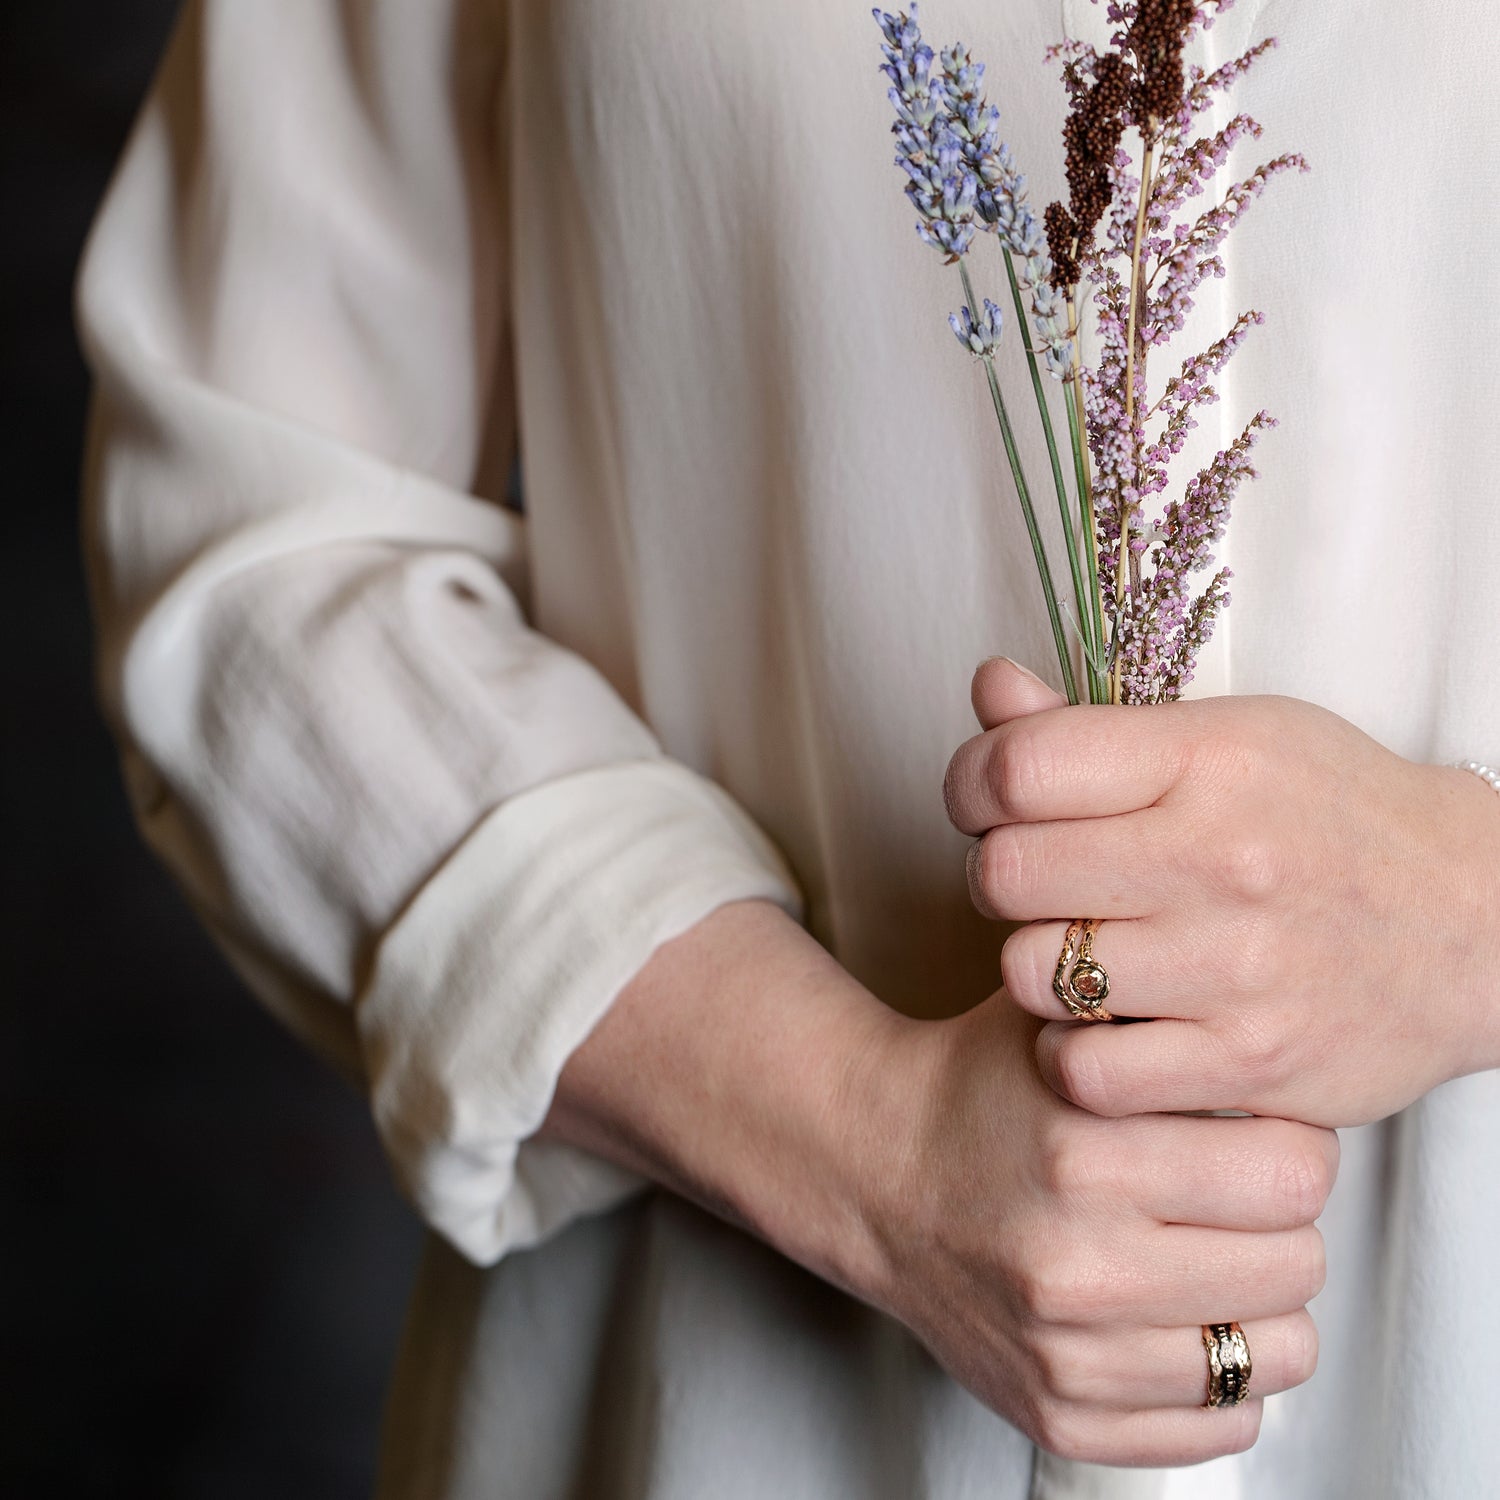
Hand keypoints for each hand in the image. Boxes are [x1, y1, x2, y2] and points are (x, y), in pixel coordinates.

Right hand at [863, 996, 1332, 1464]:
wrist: (873, 1170)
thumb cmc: (981, 1085)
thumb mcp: (1060, 1016)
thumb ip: (1160, 1014)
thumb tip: (1275, 1023)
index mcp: (1085, 1154)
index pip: (1296, 1171)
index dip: (1293, 1140)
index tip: (1261, 1132)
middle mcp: (1078, 1266)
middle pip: (1299, 1263)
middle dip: (1279, 1219)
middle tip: (1234, 1193)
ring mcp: (1069, 1355)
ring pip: (1278, 1355)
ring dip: (1259, 1301)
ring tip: (1210, 1254)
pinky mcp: (1060, 1416)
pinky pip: (1224, 1428)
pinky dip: (1219, 1376)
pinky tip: (1177, 1317)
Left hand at [943, 659, 1499, 1127]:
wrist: (1483, 922)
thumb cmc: (1335, 816)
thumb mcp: (1229, 737)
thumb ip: (1090, 726)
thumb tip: (987, 688)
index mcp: (1208, 760)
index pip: (1015, 767)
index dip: (971, 785)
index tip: (989, 803)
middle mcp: (1223, 860)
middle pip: (1002, 874)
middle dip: (999, 876)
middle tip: (1043, 882)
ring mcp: (1238, 969)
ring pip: (1030, 974)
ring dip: (1037, 966)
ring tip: (1084, 952)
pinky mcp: (1251, 1064)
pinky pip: (1087, 1072)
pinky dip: (1074, 1054)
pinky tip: (1107, 1025)